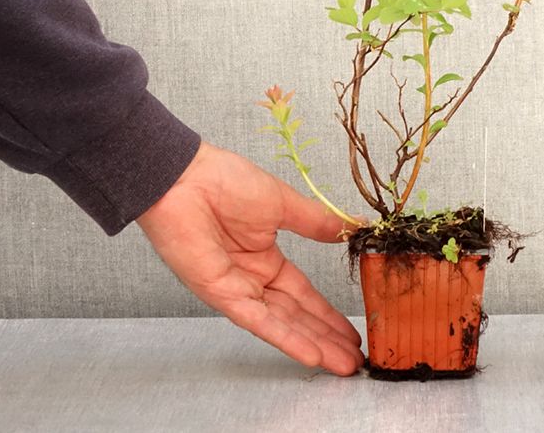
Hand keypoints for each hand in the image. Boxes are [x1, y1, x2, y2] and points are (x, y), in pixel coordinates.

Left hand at [136, 141, 364, 375]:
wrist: (186, 179)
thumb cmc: (226, 182)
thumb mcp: (283, 203)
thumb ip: (317, 222)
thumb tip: (353, 226)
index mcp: (265, 257)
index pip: (303, 293)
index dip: (328, 312)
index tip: (352, 329)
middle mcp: (252, 279)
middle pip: (297, 316)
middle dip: (327, 337)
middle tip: (357, 359)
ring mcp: (237, 290)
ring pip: (283, 324)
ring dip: (314, 344)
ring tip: (344, 365)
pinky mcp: (221, 295)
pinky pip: (258, 321)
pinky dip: (285, 338)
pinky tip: (310, 354)